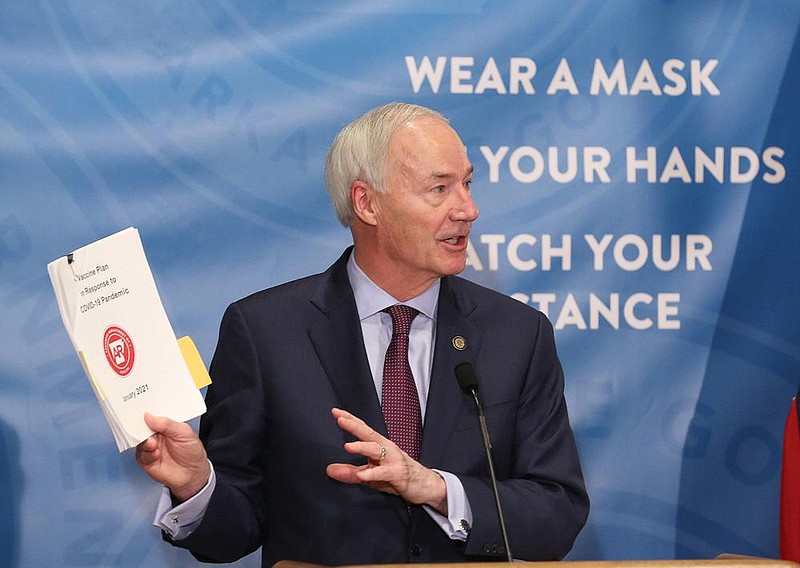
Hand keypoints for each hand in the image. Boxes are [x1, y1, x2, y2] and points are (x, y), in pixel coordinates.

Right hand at [135, 413, 210, 502]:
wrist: (193, 473)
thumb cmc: (191, 451)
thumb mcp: (184, 432)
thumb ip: (167, 424)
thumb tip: (149, 416)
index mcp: (164, 425)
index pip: (152, 415)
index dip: (146, 411)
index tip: (141, 408)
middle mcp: (154, 435)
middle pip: (141, 427)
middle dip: (140, 426)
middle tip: (142, 426)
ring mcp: (150, 447)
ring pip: (139, 441)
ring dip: (144, 442)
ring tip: (153, 443)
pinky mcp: (146, 460)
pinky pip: (140, 455)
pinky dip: (147, 453)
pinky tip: (155, 453)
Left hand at [325, 408, 447, 513]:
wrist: (426, 486)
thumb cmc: (398, 476)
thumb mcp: (371, 476)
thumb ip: (351, 472)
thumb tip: (329, 470)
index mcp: (379, 446)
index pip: (363, 429)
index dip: (350, 420)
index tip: (335, 411)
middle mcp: (386, 449)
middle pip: (369, 434)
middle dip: (355, 426)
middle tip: (340, 419)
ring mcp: (393, 460)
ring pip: (377, 450)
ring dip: (362, 447)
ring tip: (348, 446)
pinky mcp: (399, 473)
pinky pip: (385, 472)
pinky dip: (373, 473)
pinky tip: (362, 474)